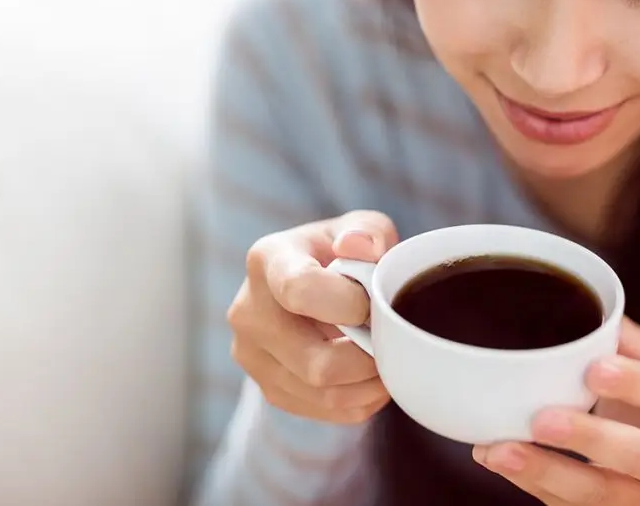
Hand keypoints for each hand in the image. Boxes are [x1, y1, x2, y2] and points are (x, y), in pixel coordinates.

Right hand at [227, 210, 396, 423]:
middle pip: (315, 362)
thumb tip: (360, 247)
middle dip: (367, 357)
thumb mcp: (360, 228)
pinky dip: (358, 400)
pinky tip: (370, 376)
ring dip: (368, 384)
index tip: (372, 302)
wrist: (312, 284)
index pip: (300, 291)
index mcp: (268, 260)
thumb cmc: (341, 253)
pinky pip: (323, 411)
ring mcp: (251, 355)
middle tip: (391, 340)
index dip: (348, 304)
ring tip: (387, 358)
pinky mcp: (268, 387)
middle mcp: (248, 311)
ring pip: (321, 394)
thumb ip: (369, 231)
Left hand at [473, 318, 639, 504]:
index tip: (593, 369)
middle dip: (592, 439)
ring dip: (546, 471)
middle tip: (542, 419)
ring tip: (500, 449)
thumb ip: (627, 339)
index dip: (636, 385)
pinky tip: (495, 457)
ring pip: (601, 494)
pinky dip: (529, 482)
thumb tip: (593, 310)